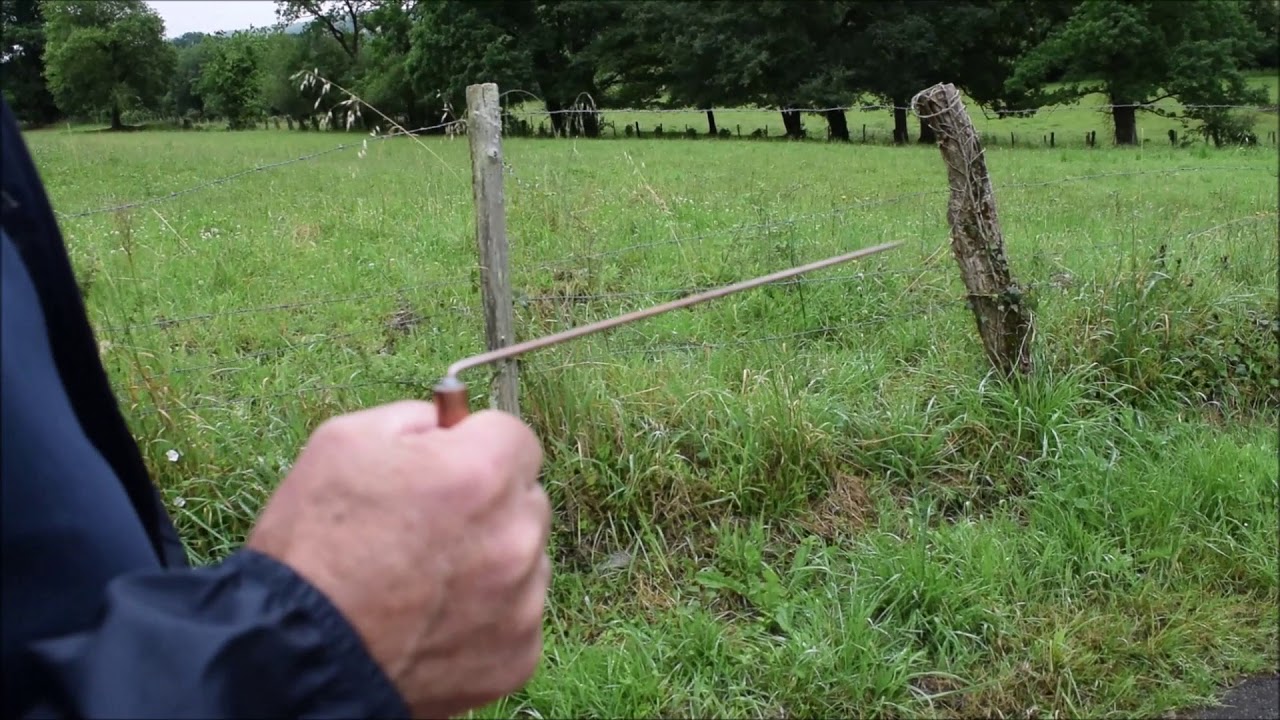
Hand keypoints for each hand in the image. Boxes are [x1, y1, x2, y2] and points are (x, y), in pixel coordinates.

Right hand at [245, 400, 549, 718]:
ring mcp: (523, 600)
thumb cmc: (313, 545)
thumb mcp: (345, 441)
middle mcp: (516, 535)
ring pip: (525, 559)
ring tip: (426, 580)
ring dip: (492, 560)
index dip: (477, 447)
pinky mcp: (519, 653)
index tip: (449, 467)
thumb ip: (416, 419)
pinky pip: (517, 615)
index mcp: (482, 473)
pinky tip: (435, 619)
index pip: (517, 437)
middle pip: (524, 500)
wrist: (295, 653)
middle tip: (431, 527)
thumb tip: (449, 425)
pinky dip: (487, 616)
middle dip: (489, 504)